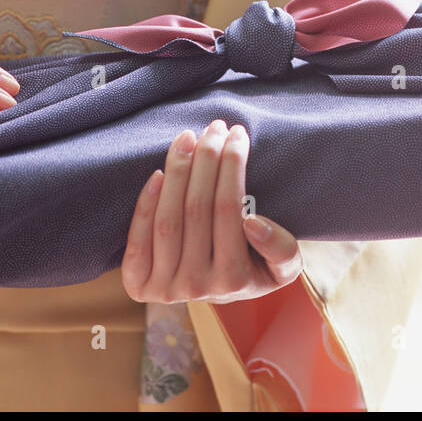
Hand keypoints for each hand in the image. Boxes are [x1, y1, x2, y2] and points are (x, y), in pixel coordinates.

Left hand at [121, 120, 302, 303]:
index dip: (232, 167)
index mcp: (234, 282)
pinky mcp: (137, 284)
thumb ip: (282, 249)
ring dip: (177, 172)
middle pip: (196, 210)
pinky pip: (138, 240)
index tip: (238, 134)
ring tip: (188, 137)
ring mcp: (163, 288)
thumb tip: (253, 223)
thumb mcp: (284, 265)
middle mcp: (196, 288)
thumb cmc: (255, 266)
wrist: (220, 293)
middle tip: (214, 127)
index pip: (229, 211)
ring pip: (167, 220)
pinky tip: (159, 172)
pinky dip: (145, 204)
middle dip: (206, 160)